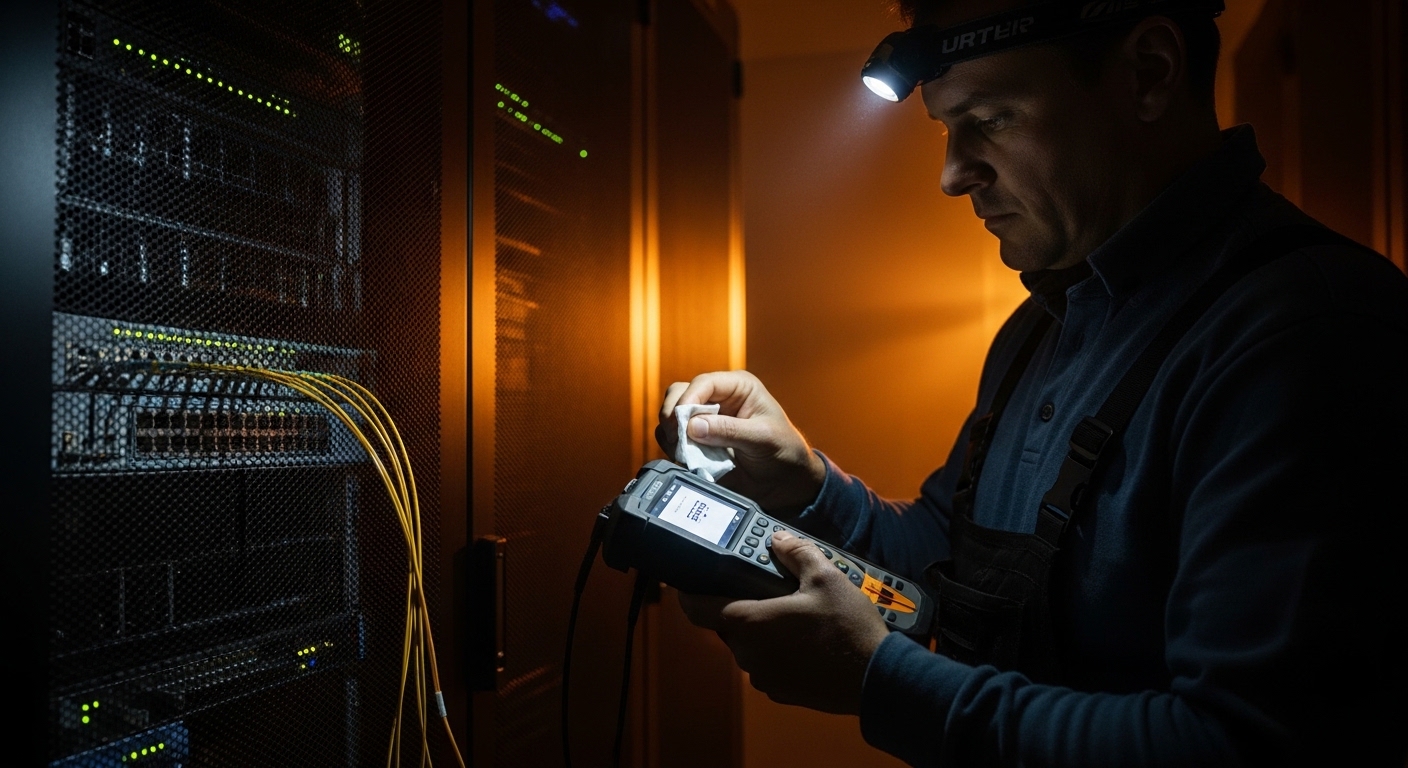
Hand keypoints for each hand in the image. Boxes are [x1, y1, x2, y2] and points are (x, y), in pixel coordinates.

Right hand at [656, 371, 825, 513]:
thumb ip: (729, 430)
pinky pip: (673, 439)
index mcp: (738, 387)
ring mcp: (705, 420)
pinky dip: (674, 448)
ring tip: (684, 452)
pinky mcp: (697, 442)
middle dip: (674, 415)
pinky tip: (686, 460)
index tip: (682, 421)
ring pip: (671, 416)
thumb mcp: (762, 438)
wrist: (785, 482)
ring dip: (672, 434)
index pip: (704, 383)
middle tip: (678, 437)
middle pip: (679, 394)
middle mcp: (718, 399)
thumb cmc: (784, 451)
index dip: (688, 399)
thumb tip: (694, 426)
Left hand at [677, 531, 890, 714]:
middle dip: (742, 605)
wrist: (875, 678)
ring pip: (749, 644)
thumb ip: (795, 552)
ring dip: (763, 628)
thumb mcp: (825, 576)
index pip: (696, 608)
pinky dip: (778, 650)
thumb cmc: (847, 629)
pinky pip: (768, 663)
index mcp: (748, 623)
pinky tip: (806, 639)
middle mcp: (747, 654)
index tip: (685, 581)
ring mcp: (763, 677)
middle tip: (767, 588)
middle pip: (728, 623)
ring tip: (795, 612)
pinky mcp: (780, 692)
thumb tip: (778, 539)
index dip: (688, 592)